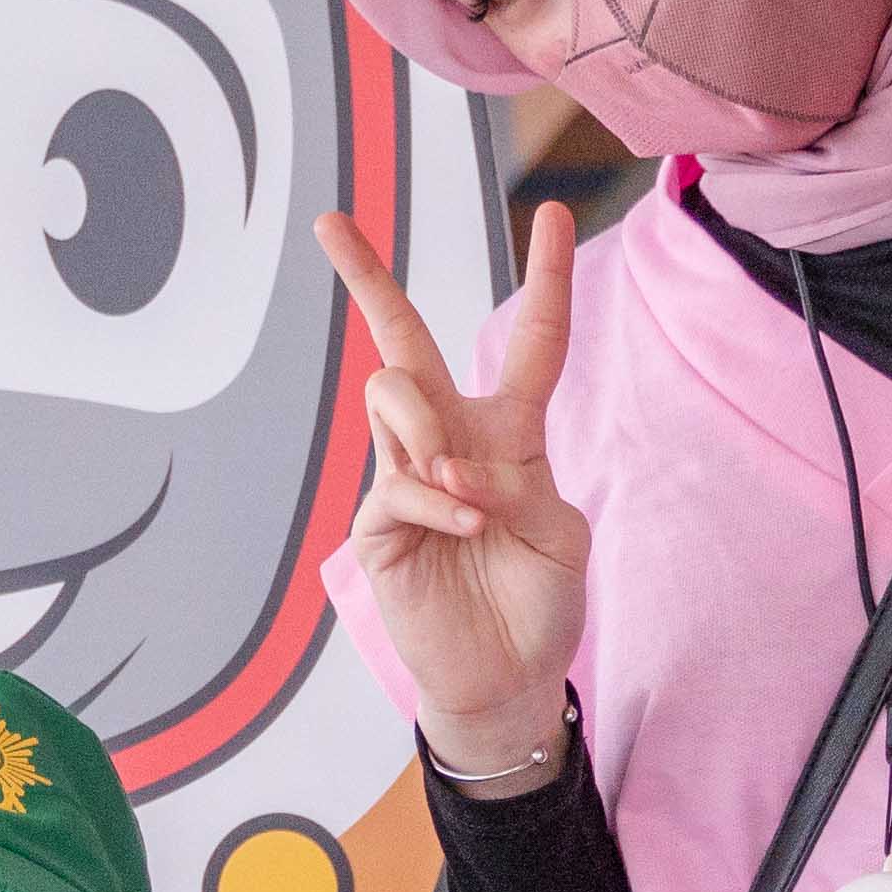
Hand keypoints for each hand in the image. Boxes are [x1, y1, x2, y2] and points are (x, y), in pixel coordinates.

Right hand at [315, 200, 591, 764]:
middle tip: (329, 221)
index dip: (544, 278)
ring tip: (462, 488)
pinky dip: (437, 497)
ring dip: (429, 426)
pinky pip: (397, 479)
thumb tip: (450, 463)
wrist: (506, 678)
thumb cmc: (539, 603)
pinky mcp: (380, 523)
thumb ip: (521, 483)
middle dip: (366, 278)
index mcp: (511, 434)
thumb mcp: (561, 535)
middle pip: (403, 340)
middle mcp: (451, 440)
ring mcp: (408, 477)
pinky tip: (464, 524)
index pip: (530, 343)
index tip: (550, 212)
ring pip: (393, 393)